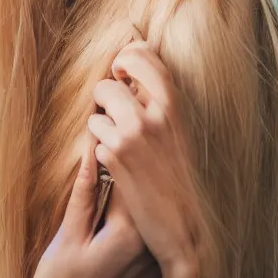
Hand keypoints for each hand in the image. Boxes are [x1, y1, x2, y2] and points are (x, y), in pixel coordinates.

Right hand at [17, 131, 161, 277]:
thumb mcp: (66, 235)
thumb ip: (84, 191)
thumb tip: (92, 150)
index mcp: (128, 234)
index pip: (132, 176)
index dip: (121, 148)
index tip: (110, 127)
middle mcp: (149, 247)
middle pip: (146, 193)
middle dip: (132, 165)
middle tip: (119, 139)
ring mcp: (154, 263)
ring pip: (151, 212)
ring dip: (139, 189)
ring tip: (125, 167)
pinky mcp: (153, 273)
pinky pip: (152, 233)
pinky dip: (143, 216)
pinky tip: (131, 204)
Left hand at [88, 39, 198, 275]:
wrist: (183, 224)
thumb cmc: (179, 172)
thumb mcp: (178, 126)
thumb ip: (157, 96)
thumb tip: (131, 61)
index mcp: (172, 102)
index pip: (141, 54)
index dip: (124, 59)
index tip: (121, 73)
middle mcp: (153, 113)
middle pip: (109, 81)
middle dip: (104, 94)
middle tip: (112, 109)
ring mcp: (132, 133)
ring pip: (97, 108)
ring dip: (100, 124)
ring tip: (118, 141)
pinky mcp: (115, 156)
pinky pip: (94, 137)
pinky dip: (101, 149)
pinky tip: (118, 165)